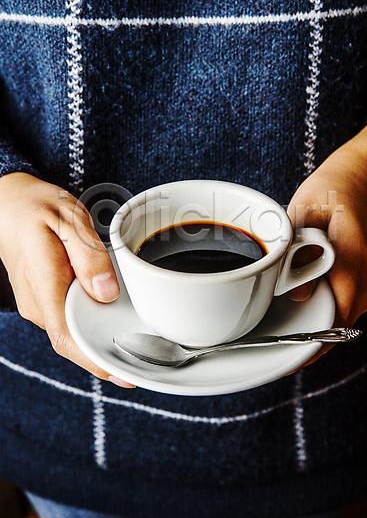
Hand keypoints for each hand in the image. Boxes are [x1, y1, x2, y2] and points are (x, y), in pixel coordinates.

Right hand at [0, 173, 133, 386]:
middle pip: (72, 341)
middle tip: (143, 364)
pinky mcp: (44, 297)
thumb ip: (89, 256)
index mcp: (43, 285)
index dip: (94, 360)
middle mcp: (38, 302)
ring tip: (135, 349)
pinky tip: (113, 325)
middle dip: (104, 357)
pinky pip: (69, 319)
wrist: (8, 202)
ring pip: (71, 332)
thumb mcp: (68, 219)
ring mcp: (39, 302)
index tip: (123, 373)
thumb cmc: (37, 206)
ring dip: (98, 343)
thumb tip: (106, 293)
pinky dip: (90, 326)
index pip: (66, 336)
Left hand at [286, 113, 366, 364]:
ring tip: (286, 325)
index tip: (293, 356)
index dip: (316, 338)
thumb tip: (296, 293)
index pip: (338, 308)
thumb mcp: (304, 209)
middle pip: (341, 319)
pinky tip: (304, 305)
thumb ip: (300, 248)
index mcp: (352, 253)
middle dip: (311, 335)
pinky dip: (326, 309)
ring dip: (318, 322)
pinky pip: (347, 304)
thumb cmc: (329, 192)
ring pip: (345, 315)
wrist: (361, 182)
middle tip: (277, 347)